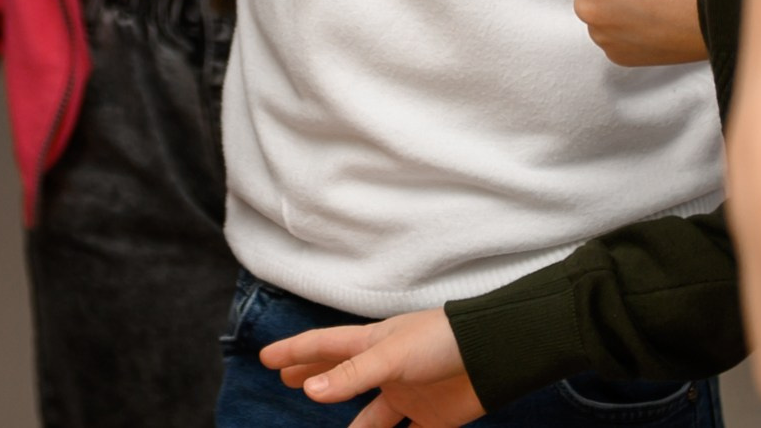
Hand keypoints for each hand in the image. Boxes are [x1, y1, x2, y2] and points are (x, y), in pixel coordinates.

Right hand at [260, 307, 483, 427]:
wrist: (494, 356)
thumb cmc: (441, 341)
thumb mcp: (390, 355)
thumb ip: (352, 375)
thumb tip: (309, 391)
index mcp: (372, 343)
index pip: (324, 346)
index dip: (295, 352)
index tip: (266, 358)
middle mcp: (386, 368)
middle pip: (341, 374)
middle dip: (314, 376)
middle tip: (286, 379)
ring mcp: (408, 393)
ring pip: (371, 414)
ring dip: (354, 426)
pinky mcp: (432, 418)